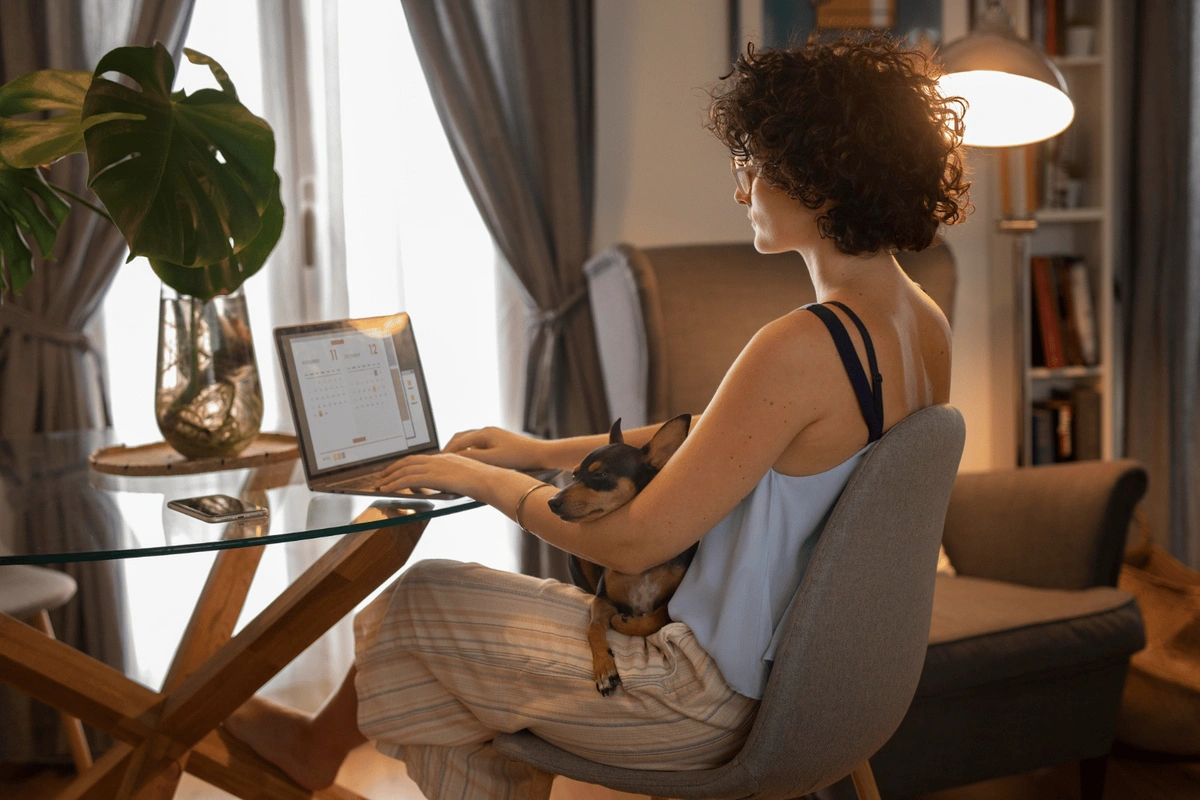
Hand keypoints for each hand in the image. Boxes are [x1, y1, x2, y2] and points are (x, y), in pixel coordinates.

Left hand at [377, 452, 501, 497]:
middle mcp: (439, 459)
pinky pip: (408, 479)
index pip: (420, 459)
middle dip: (393, 469)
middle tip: (382, 477)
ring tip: (380, 485)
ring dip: (390, 478)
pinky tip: (387, 489)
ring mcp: (436, 466)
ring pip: (405, 470)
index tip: (396, 470)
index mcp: (446, 457)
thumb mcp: (465, 478)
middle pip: (409, 461)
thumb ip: (452, 480)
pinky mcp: (433, 476)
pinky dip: (394, 484)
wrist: (491, 481)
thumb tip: (443, 487)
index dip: (405, 464)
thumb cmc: (484, 482)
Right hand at [442, 426, 550, 469]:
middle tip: (440, 461)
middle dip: (449, 449)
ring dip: (459, 450)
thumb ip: (472, 457)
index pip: (457, 441)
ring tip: (451, 462)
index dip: (446, 452)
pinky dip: (469, 451)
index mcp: (484, 433)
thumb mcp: (492, 459)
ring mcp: (493, 435)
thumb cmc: (519, 457)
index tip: (436, 462)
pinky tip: (469, 462)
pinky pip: (478, 444)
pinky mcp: (499, 441)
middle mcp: (487, 431)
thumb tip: (453, 457)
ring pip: (469, 440)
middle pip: (461, 438)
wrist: (541, 454)